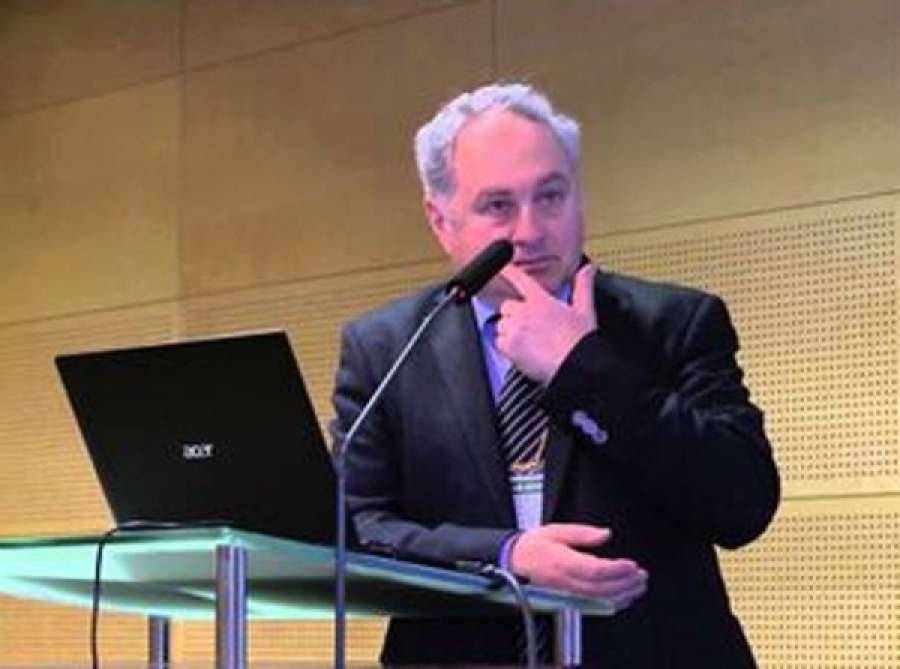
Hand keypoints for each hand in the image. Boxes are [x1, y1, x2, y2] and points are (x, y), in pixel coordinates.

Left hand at [496, 263, 596, 383]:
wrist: (576, 366)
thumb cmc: (580, 342)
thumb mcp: (585, 310)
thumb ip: (583, 286)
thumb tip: (589, 269)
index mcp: (541, 301)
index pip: (521, 280)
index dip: (509, 271)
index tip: (503, 268)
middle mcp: (525, 312)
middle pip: (507, 306)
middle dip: (515, 315)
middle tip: (530, 328)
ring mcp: (515, 329)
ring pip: (502, 325)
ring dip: (510, 331)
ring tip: (529, 342)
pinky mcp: (509, 346)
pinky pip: (498, 343)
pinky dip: (507, 348)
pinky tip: (523, 352)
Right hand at [509, 523, 647, 610]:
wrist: (513, 562)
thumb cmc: (533, 546)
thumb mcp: (556, 530)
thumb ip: (583, 533)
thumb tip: (605, 534)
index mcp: (562, 562)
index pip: (595, 570)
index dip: (617, 569)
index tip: (632, 564)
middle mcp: (565, 582)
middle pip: (601, 588)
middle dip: (625, 583)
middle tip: (641, 576)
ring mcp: (566, 594)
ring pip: (600, 600)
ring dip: (623, 595)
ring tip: (638, 585)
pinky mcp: (568, 600)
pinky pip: (594, 606)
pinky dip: (612, 604)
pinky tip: (623, 597)